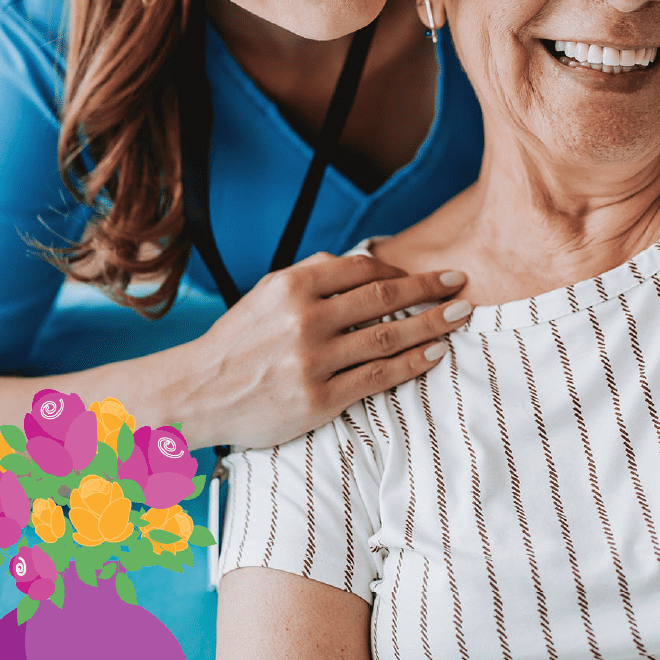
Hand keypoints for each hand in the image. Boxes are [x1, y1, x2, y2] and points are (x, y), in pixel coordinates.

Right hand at [186, 252, 469, 450]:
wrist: (198, 392)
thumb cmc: (238, 340)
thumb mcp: (266, 293)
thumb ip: (311, 273)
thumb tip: (361, 260)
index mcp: (292, 286)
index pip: (362, 269)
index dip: (403, 270)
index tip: (428, 274)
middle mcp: (305, 319)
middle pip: (384, 298)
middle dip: (429, 290)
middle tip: (461, 285)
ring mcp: (313, 360)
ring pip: (388, 336)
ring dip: (431, 325)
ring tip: (459, 317)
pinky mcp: (319, 399)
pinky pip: (377, 377)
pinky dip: (411, 364)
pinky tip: (434, 354)